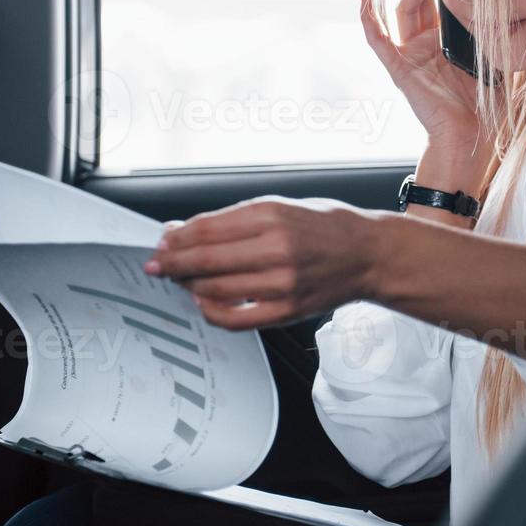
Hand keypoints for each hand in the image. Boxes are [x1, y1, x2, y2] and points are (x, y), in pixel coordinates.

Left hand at [143, 196, 382, 329]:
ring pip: (215, 288)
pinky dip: (211, 310)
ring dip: (188, 285)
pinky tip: (204, 301)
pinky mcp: (287, 310)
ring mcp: (282, 283)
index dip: (175, 238)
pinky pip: (235, 318)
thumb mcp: (280, 206)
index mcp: (272, 215)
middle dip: (172, 263)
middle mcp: (277, 248)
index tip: (161, 243)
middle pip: (205, 260)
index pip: (206, 229)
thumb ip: (232, 219)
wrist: (368, 255)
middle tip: (157, 265)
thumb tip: (184, 229)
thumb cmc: (327, 227)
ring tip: (181, 280)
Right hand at [359, 0, 501, 148]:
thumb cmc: (484, 105)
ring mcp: (409, 56)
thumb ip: (498, 35)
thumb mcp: (496, 61)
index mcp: (444, 42)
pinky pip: (379, 40)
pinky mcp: (399, 69)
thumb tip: (518, 10)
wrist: (472, 136)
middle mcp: (424, 45)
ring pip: (403, 11)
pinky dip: (368, 17)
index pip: (440, 2)